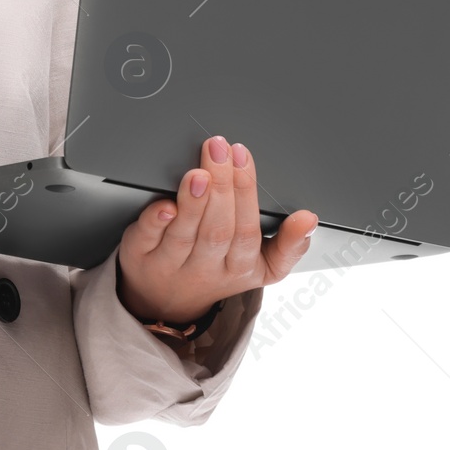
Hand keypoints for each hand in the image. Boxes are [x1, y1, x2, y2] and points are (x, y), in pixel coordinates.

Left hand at [115, 135, 317, 328]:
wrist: (165, 302)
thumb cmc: (216, 270)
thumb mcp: (261, 267)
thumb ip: (288, 245)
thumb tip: (310, 219)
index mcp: (239, 268)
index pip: (248, 232)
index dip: (247, 193)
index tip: (244, 156)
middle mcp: (205, 268)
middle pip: (218, 230)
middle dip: (222, 185)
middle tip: (220, 148)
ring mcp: (171, 265)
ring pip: (185, 235)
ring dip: (194, 201)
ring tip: (199, 170)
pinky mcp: (140, 257)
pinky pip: (147, 240)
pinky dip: (155, 221)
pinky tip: (163, 203)